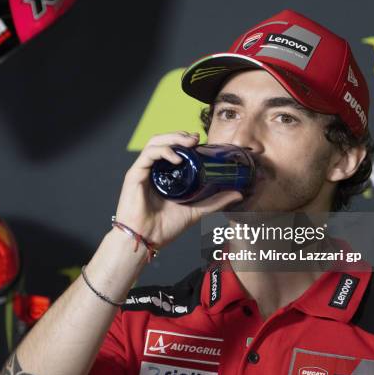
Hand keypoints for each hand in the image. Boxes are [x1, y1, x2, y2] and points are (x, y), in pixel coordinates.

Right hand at [114, 131, 243, 248]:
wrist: (147, 240)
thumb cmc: (165, 227)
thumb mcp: (196, 211)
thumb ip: (215, 202)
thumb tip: (239, 193)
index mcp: (163, 174)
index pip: (172, 148)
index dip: (185, 140)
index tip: (201, 141)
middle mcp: (152, 170)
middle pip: (163, 141)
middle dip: (180, 135)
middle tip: (196, 138)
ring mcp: (143, 171)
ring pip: (155, 143)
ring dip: (172, 138)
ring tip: (188, 142)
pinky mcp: (134, 174)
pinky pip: (148, 154)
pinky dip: (163, 151)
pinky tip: (176, 158)